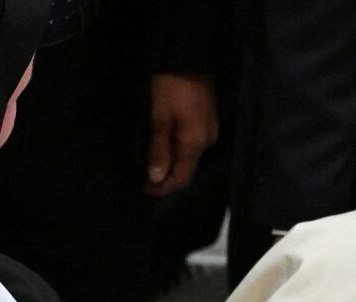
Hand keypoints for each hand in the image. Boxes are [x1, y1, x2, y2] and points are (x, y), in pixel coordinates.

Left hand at [144, 74, 217, 194]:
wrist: (188, 58)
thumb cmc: (172, 86)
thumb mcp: (160, 118)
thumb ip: (159, 150)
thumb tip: (156, 177)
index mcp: (196, 143)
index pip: (182, 177)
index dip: (164, 188)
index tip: (146, 189)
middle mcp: (207, 141)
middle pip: (188, 169)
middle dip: (167, 177)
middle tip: (146, 179)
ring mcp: (209, 130)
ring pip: (190, 157)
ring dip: (172, 164)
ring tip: (152, 163)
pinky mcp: (207, 121)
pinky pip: (193, 144)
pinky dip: (178, 151)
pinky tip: (165, 146)